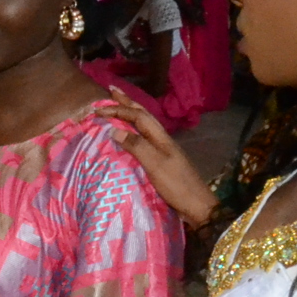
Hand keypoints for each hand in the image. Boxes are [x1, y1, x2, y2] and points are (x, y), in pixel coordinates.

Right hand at [103, 88, 218, 227]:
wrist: (198, 206)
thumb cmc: (177, 186)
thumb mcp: (155, 165)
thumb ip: (136, 146)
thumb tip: (114, 129)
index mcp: (160, 138)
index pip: (138, 116)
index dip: (118, 110)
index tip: (98, 109)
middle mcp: (162, 139)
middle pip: (143, 115)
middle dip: (127, 102)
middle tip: (112, 91)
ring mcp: (163, 150)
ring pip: (144, 125)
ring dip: (131, 113)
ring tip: (119, 106)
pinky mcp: (162, 161)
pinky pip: (144, 138)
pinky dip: (134, 130)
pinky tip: (130, 134)